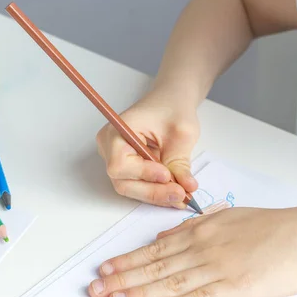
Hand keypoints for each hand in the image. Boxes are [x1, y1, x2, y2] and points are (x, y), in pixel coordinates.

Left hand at [87, 207, 296, 296]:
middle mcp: (203, 248)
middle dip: (123, 279)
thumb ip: (194, 226)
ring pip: (170, 283)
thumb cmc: (269, 227)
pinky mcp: (233, 289)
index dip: (127, 261)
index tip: (105, 269)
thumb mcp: (227, 217)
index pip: (155, 249)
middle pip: (156, 267)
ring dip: (138, 293)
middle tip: (96, 289)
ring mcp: (217, 268)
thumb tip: (164, 236)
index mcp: (201, 230)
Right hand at [96, 91, 199, 208]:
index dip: (143, 173)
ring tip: (181, 195)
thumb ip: (180, 163)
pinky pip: (138, 184)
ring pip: (131, 187)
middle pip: (123, 181)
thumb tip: (186, 188)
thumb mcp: (182, 133)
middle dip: (153, 191)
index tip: (167, 176)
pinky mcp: (128, 167)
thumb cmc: (173, 108)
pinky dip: (156, 190)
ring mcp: (117, 158)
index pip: (120, 163)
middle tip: (180, 194)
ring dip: (156, 194)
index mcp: (117, 131)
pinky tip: (174, 191)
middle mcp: (110, 147)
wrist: (171, 101)